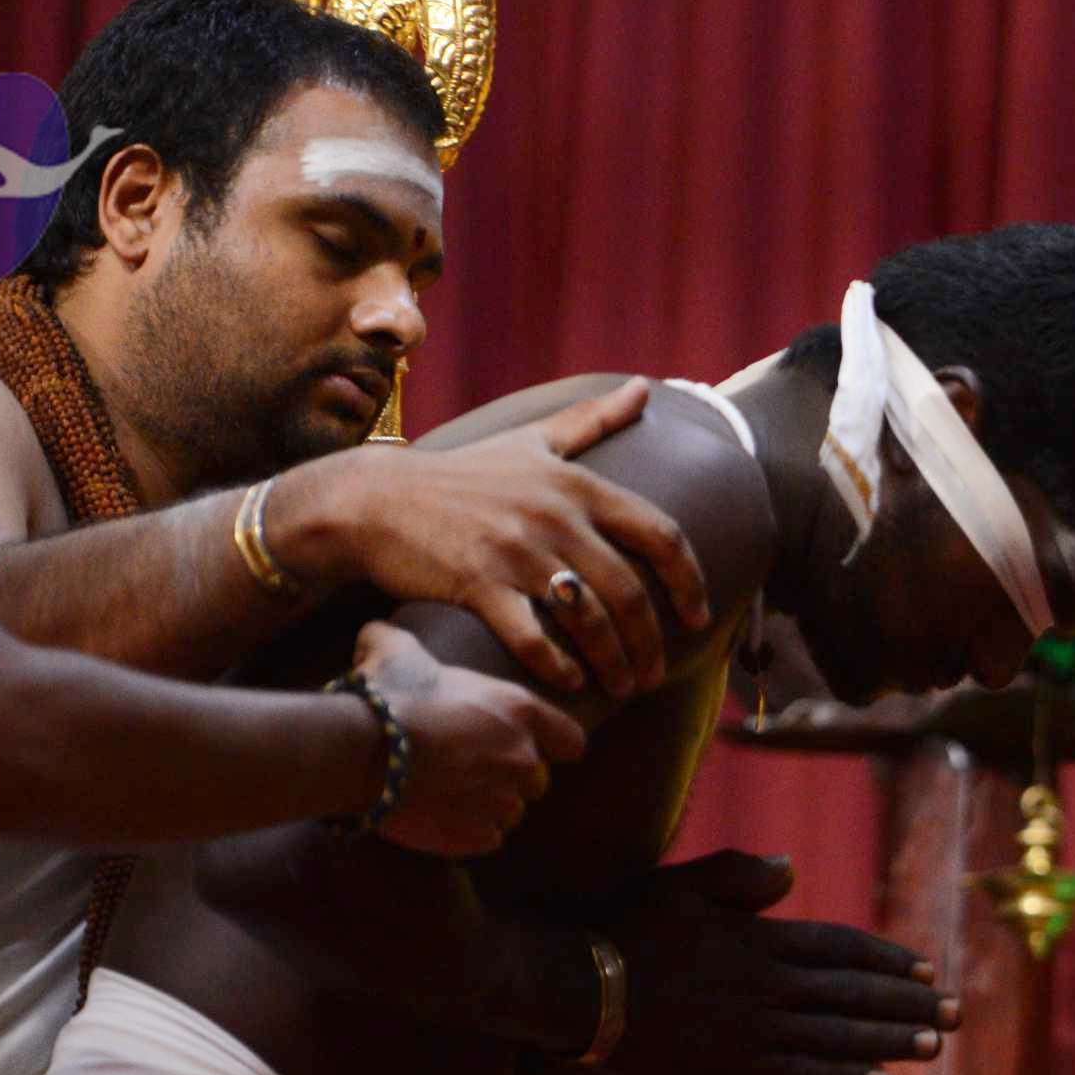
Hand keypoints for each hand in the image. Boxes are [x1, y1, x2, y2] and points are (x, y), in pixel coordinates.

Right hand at [279, 379, 711, 698]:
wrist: (374, 500)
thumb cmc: (460, 476)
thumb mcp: (530, 441)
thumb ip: (591, 421)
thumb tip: (644, 388)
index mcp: (577, 485)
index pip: (661, 535)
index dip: (691, 581)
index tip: (699, 615)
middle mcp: (555, 516)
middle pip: (631, 592)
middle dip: (651, 643)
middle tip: (653, 675)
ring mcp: (517, 550)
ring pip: (589, 620)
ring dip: (614, 663)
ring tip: (622, 687)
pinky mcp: (477, 582)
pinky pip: (534, 637)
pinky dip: (559, 668)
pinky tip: (571, 684)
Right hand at [351, 621, 581, 858]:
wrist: (359, 752)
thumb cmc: (385, 696)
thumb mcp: (394, 650)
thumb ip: (399, 640)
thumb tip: (379, 634)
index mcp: (519, 713)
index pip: (571, 740)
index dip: (553, 743)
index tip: (532, 744)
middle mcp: (522, 760)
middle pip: (537, 780)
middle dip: (511, 776)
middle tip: (471, 767)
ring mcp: (501, 802)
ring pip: (510, 812)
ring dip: (488, 804)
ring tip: (450, 792)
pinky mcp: (476, 835)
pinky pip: (486, 838)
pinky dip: (469, 830)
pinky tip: (440, 814)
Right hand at [597, 849, 955, 1074]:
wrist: (571, 990)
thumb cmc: (620, 930)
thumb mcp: (678, 886)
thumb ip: (736, 876)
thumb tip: (790, 868)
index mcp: (758, 940)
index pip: (840, 950)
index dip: (888, 962)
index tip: (928, 971)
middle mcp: (766, 987)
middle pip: (853, 995)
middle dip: (908, 1005)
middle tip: (957, 1014)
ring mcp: (751, 1032)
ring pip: (837, 1038)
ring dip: (890, 1043)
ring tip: (934, 1046)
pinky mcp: (731, 1072)